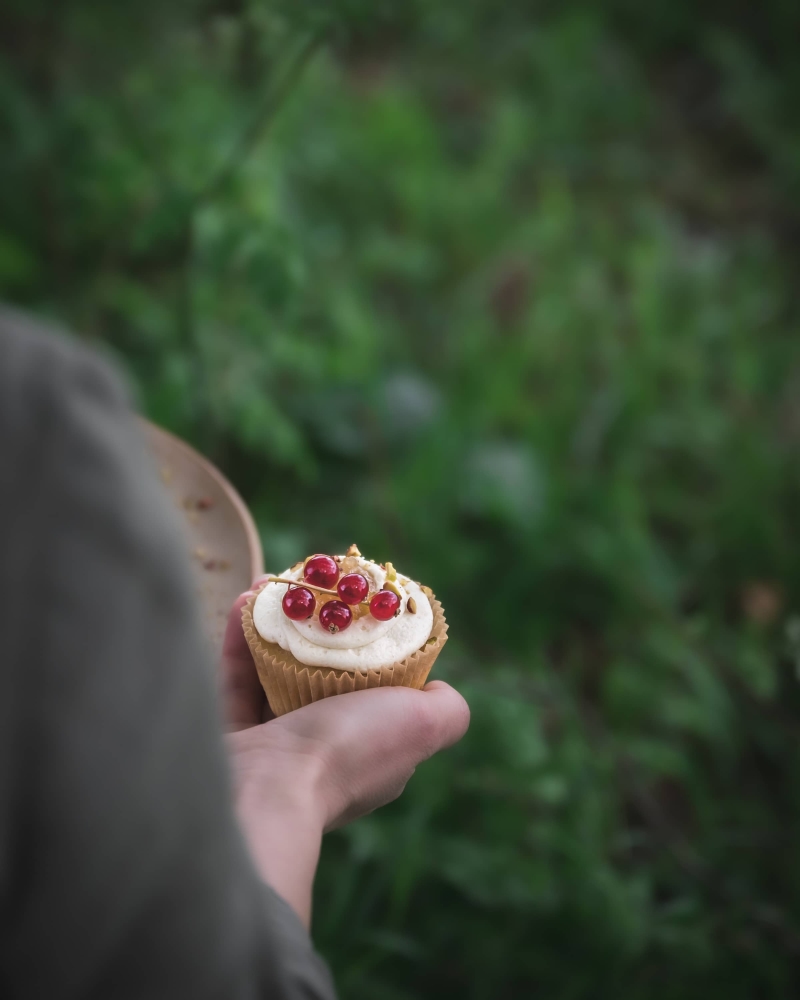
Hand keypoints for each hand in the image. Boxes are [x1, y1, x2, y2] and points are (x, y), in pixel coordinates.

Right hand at [220, 579, 469, 924]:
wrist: (264, 792)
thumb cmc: (348, 750)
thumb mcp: (421, 724)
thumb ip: (447, 710)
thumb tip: (443, 688)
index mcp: (372, 755)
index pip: (381, 699)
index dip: (375, 652)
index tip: (365, 610)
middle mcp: (325, 757)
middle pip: (324, 682)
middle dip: (319, 634)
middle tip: (315, 594)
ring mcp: (274, 754)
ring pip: (275, 678)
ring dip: (276, 629)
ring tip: (274, 588)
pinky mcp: (230, 743)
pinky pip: (235, 683)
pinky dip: (240, 641)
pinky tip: (244, 601)